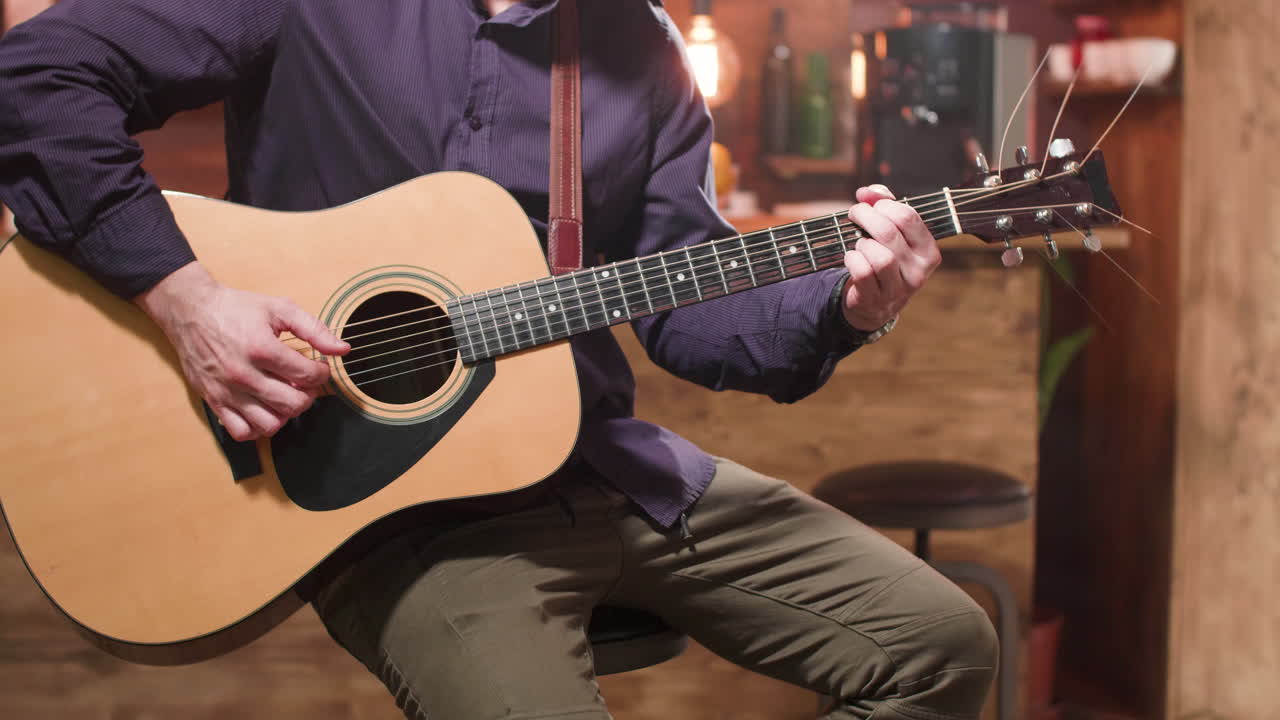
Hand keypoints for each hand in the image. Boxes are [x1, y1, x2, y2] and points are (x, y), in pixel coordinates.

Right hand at [136, 262, 349, 441]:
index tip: (318, 366)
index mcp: (261, 348)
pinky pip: (242, 432)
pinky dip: (258, 427)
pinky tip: (264, 409)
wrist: (191, 311)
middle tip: (305, 383)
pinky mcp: (214, 402)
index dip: (322, 373)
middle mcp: (243, 374)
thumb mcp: (279, 308)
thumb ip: (314, 329)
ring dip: (285, 413)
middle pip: (293, 404)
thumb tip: (343, 349)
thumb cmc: (236, 308)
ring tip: (285, 395)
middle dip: (309, 395)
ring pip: (270, 423)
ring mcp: (227, 391)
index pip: (307, 376)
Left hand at [840, 185, 941, 330]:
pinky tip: (852, 257)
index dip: (884, 205)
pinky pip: (863, 273)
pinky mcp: (876, 299)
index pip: (909, 217)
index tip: (871, 205)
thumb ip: (883, 205)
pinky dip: (852, 259)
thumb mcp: (892, 233)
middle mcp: (919, 271)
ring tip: (859, 242)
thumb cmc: (884, 259)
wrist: (875, 304)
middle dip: (866, 217)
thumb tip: (867, 191)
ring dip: (862, 243)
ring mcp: (898, 289)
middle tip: (855, 214)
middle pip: (889, 233)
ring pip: (880, 256)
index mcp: (928, 252)